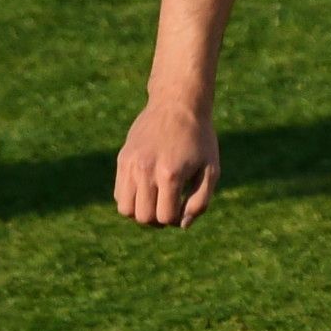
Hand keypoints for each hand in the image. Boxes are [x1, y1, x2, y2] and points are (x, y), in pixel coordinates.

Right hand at [114, 101, 220, 227]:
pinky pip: (119, 194)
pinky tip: (147, 188)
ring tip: (156, 200)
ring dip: (141, 212)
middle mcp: (146, 171)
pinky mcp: (122, 159)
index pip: (165, 217)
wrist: (178, 104)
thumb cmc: (199, 139)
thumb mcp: (211, 169)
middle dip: (158, 219)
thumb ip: (200, 201)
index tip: (183, 205)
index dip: (176, 218)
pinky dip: (131, 199)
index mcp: (170, 174)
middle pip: (143, 217)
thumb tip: (181, 225)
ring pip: (126, 210)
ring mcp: (131, 165)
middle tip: (170, 206)